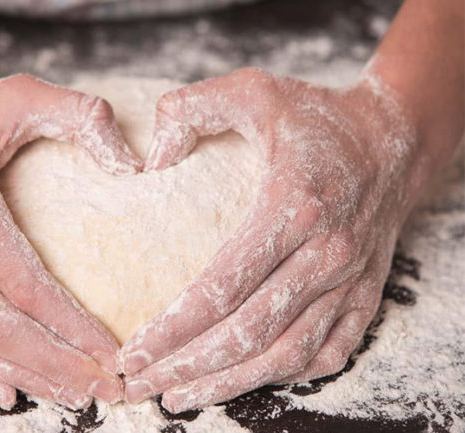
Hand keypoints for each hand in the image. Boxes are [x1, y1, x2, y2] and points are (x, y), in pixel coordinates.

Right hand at [0, 70, 141, 408]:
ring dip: (25, 378)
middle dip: (57, 367)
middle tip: (107, 392)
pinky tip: (7, 392)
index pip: (23, 283)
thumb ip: (77, 115)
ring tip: (74, 397)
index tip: (116, 353)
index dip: (72, 326)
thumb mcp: (13, 95)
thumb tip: (133, 165)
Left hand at [121, 68, 424, 411]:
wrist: (394, 140)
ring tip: (180, 397)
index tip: (133, 351)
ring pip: (285, 353)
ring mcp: (349, 281)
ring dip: (229, 383)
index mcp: (292, 207)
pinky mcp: (365, 295)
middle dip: (187, 367)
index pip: (222, 287)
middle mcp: (325, 254)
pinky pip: (327, 352)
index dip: (172, 328)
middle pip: (246, 332)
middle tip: (140, 385)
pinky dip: (284, 375)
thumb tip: (149, 158)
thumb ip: (192, 107)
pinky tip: (245, 378)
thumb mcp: (253, 90)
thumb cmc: (318, 118)